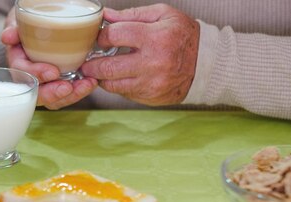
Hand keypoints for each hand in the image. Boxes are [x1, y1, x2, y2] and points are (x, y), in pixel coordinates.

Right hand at [1, 9, 97, 109]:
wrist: (38, 29)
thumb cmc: (27, 27)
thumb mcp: (18, 24)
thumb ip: (14, 29)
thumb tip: (7, 36)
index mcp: (18, 64)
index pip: (23, 74)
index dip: (37, 74)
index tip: (53, 72)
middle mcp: (30, 79)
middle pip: (37, 95)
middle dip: (53, 94)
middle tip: (68, 87)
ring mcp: (45, 85)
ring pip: (54, 100)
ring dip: (71, 96)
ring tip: (87, 84)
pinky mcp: (59, 85)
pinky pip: (66, 95)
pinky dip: (79, 91)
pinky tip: (91, 83)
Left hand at [80, 4, 199, 105]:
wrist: (205, 63)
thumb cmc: (182, 35)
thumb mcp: (162, 15)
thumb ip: (131, 15)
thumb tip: (105, 16)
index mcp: (155, 37)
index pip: (114, 36)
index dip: (101, 36)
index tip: (98, 38)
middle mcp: (152, 63)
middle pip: (107, 67)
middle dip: (91, 65)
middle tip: (86, 63)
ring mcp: (151, 83)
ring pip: (112, 84)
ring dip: (101, 78)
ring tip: (99, 70)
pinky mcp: (150, 97)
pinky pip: (124, 93)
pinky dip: (117, 85)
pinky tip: (119, 77)